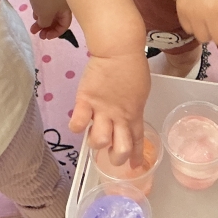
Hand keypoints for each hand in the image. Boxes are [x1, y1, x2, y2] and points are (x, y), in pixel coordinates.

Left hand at [27, 0, 72, 40]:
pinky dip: (39, 11)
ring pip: (50, 12)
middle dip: (47, 28)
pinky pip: (44, 5)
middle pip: (57, 19)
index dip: (56, 33)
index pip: (65, 24)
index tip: (46, 37)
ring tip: (33, 27)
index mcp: (67, 8)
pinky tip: (33, 15)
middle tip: (39, 35)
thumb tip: (43, 25)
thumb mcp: (46, 16)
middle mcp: (63, 2)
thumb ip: (46, 24)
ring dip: (42, 21)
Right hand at [70, 39, 150, 167]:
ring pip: (99, 141)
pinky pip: (79, 123)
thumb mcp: (140, 92)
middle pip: (120, 149)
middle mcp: (119, 116)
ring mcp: (102, 110)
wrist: (118, 50)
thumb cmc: (132, 67)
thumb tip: (129, 117)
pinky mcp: (86, 100)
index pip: (137, 141)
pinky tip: (79, 124)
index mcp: (134, 114)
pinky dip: (77, 127)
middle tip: (111, 151)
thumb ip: (133, 108)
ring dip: (96, 143)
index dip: (135, 156)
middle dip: (116, 157)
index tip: (135, 167)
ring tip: (94, 135)